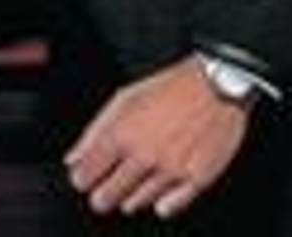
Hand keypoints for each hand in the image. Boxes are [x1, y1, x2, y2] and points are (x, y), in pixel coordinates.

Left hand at [64, 57, 251, 220]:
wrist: (219, 84)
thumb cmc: (172, 86)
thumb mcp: (125, 97)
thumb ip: (94, 130)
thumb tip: (72, 159)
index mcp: (122, 134)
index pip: (84, 175)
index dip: (81, 178)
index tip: (84, 177)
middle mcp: (144, 156)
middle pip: (106, 197)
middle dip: (101, 195)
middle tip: (107, 187)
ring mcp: (170, 171)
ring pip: (135, 203)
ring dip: (130, 196)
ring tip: (138, 178)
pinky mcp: (196, 180)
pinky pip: (169, 207)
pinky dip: (161, 204)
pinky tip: (160, 193)